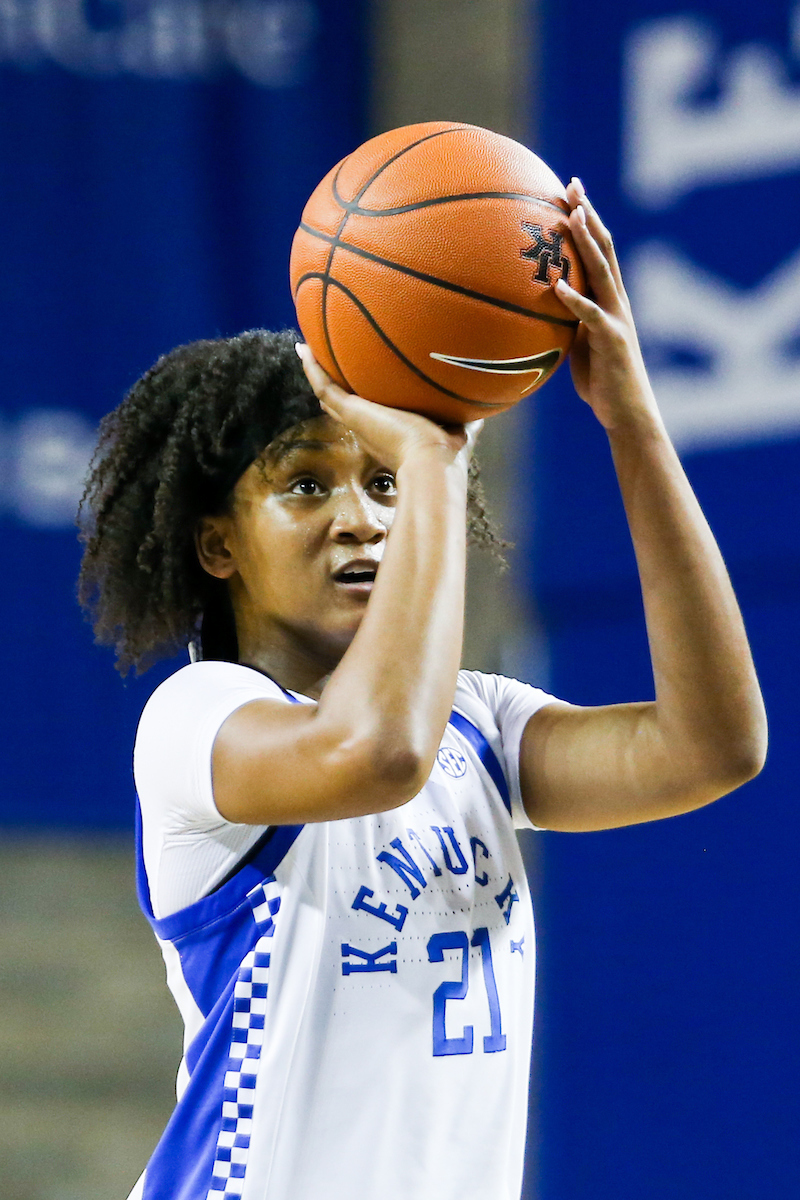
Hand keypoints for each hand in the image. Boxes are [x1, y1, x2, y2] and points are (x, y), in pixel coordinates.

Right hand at [296, 343, 473, 472]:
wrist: (432, 465)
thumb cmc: (449, 452)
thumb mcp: (462, 422)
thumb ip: (471, 407)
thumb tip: (494, 391)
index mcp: (390, 430)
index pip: (373, 413)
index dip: (364, 399)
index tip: (360, 383)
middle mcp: (370, 426)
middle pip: (346, 404)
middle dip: (336, 385)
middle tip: (325, 364)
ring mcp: (358, 420)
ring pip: (330, 393)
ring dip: (318, 371)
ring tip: (306, 349)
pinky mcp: (351, 413)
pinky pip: (325, 387)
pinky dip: (312, 368)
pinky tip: (303, 348)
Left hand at [554, 179, 660, 433]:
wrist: (627, 413)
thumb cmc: (600, 381)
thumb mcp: (577, 343)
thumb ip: (564, 320)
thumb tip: (535, 307)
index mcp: (609, 299)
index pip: (599, 249)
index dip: (586, 219)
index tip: (570, 190)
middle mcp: (617, 301)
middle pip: (604, 248)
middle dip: (588, 215)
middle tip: (572, 185)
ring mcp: (617, 318)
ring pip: (603, 272)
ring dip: (586, 243)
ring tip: (571, 217)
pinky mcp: (611, 340)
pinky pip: (590, 316)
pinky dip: (575, 299)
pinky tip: (558, 285)